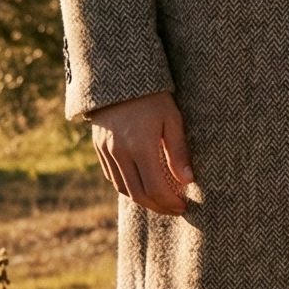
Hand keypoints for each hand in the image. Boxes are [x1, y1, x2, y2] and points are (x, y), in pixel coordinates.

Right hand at [89, 91, 194, 215]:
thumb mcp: (173, 119)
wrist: (118, 79)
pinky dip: (127, 188)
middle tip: (175, 209)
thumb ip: (179, 152)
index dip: (170, 202)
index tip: (184, 206)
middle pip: (138, 194)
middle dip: (158, 206)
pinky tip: (142, 188)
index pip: (155, 188)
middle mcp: (120, 153)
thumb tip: (188, 181)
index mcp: (141, 146)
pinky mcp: (99, 149)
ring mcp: (106, 152)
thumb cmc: (153, 97)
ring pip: (123, 189)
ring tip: (161, 202)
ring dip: (143, 201)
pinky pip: (112, 177)